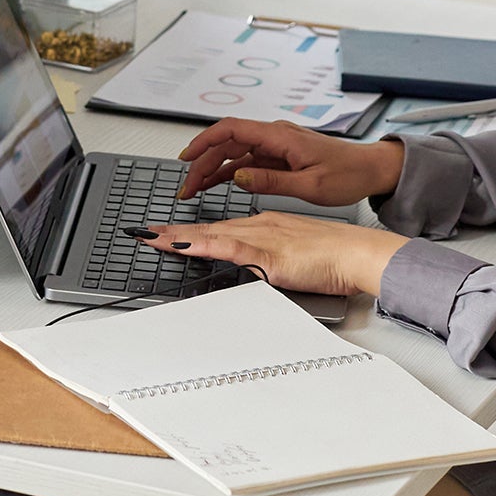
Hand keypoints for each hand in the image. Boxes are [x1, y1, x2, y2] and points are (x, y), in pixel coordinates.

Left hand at [133, 212, 407, 299]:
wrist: (354, 251)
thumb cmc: (332, 254)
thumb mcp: (292, 254)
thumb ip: (269, 259)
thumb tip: (252, 268)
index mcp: (261, 226)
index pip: (214, 229)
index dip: (184, 231)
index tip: (160, 233)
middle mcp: (255, 227)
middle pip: (204, 230)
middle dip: (170, 232)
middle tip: (141, 234)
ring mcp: (260, 238)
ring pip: (209, 235)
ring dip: (176, 237)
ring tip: (149, 238)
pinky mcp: (268, 254)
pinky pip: (228, 249)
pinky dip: (203, 246)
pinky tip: (184, 247)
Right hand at [179, 119, 404, 205]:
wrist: (372, 169)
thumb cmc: (348, 174)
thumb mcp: (311, 186)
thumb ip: (272, 181)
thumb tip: (238, 177)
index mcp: (279, 136)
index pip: (231, 129)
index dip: (205, 141)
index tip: (187, 157)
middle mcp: (274, 135)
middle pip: (227, 143)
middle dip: (203, 162)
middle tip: (188, 187)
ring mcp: (276, 145)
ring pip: (234, 152)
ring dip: (213, 169)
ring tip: (195, 188)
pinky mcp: (279, 156)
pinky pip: (247, 161)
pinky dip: (229, 172)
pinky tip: (217, 184)